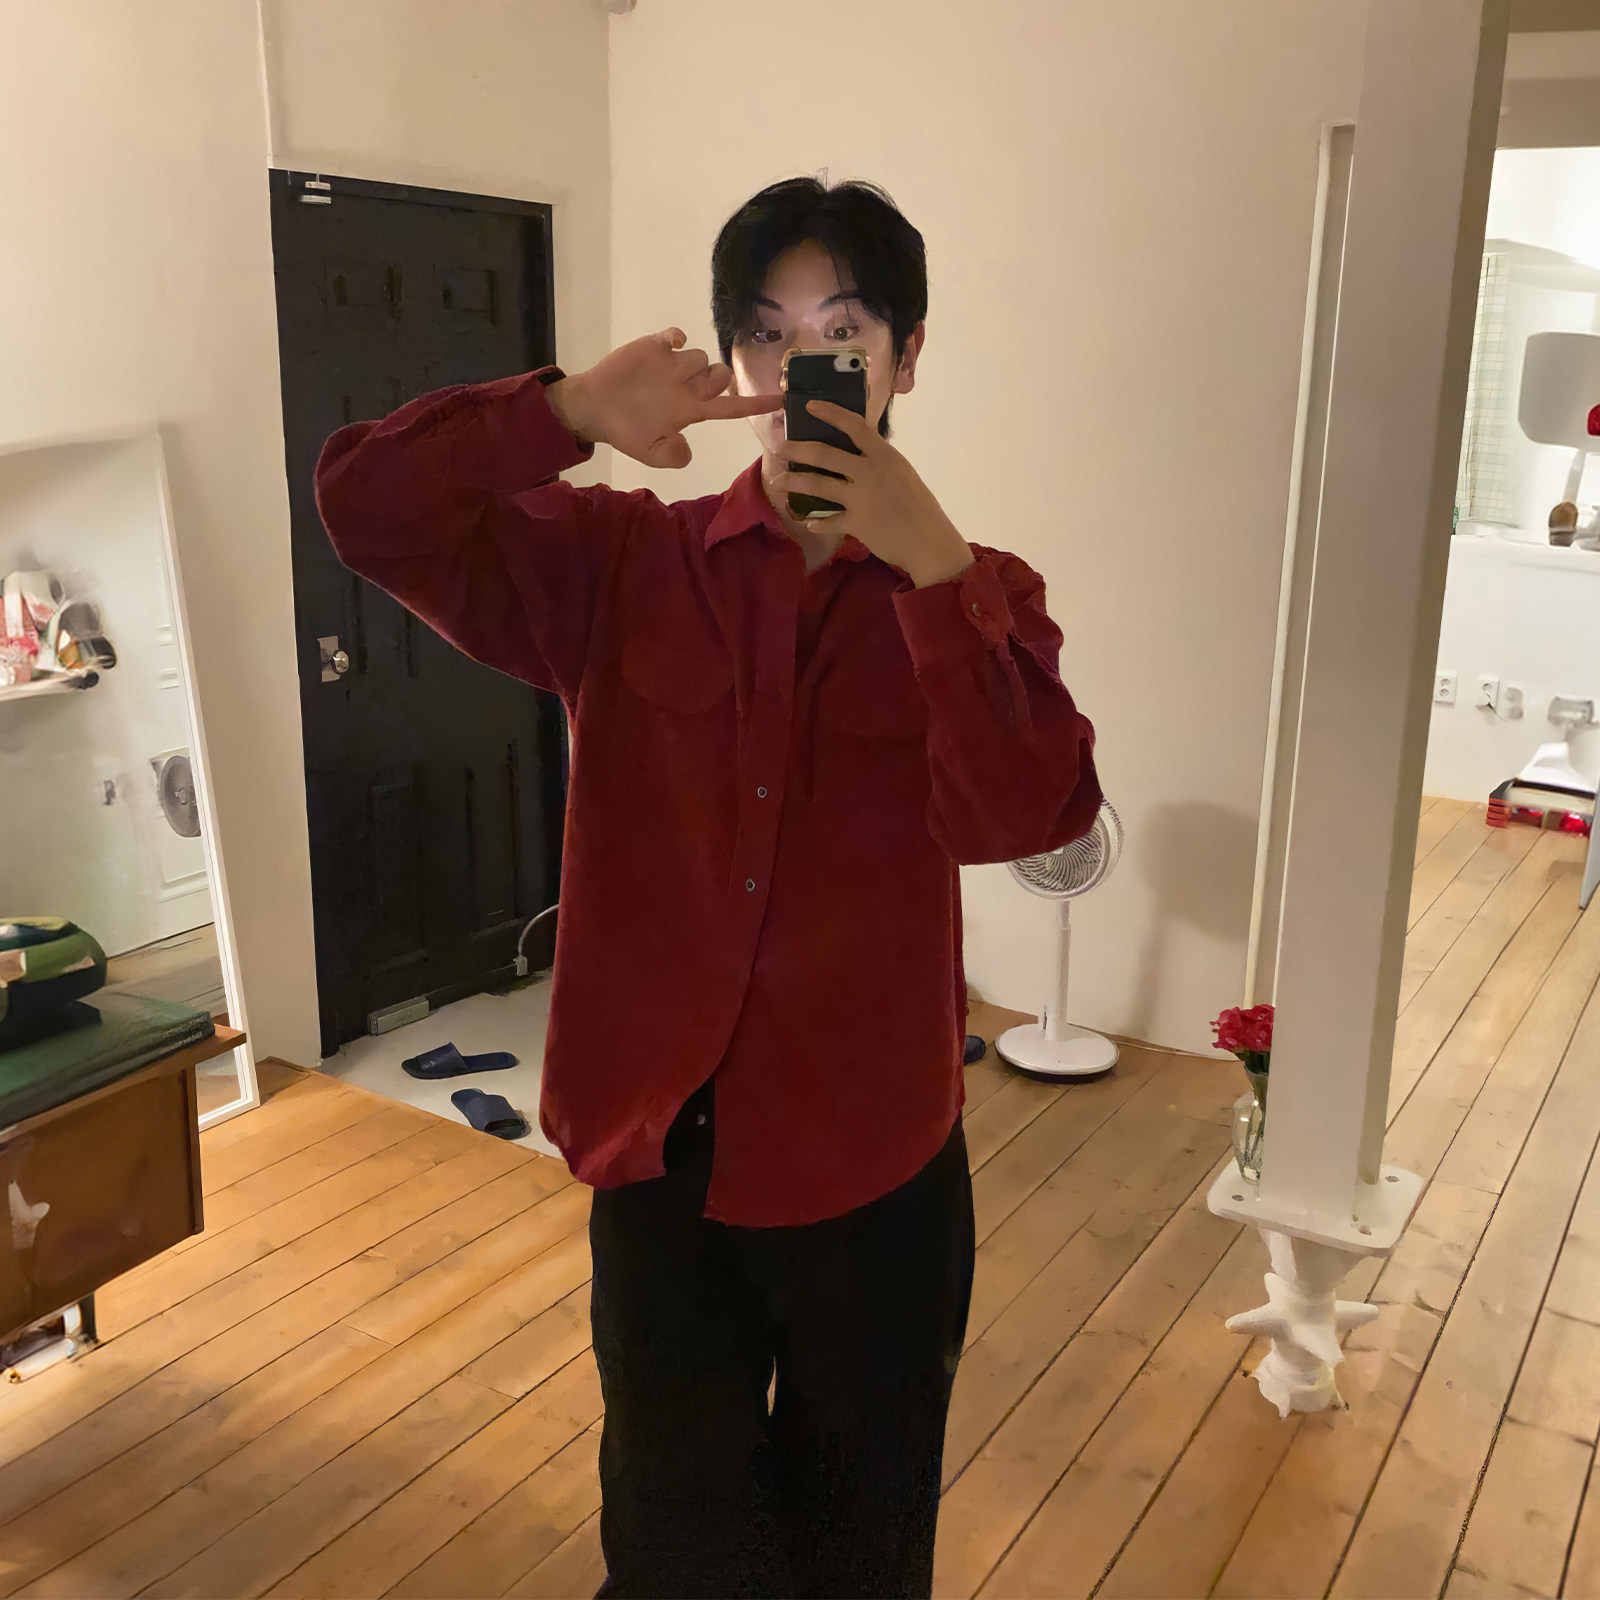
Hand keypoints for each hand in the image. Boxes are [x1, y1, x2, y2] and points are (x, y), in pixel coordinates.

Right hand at [548, 329, 780, 468]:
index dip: (756, 404)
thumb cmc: (625, 430)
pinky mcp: (655, 348)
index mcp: (691, 410)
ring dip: (690, 366)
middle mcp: (687, 386)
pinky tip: (668, 346)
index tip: (781, 400)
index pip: (731, 408)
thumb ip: (671, 456)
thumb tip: (689, 453)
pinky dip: (677, 338)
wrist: (594, 408)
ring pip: (700, 357)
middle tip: (692, 389)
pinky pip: (677, 336)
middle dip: (717, 380)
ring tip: (664, 378)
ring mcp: (672, 365)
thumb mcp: (649, 453)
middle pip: (722, 376)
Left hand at [776, 402, 974, 586]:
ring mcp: (860, 497)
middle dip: (798, 449)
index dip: (830, 414)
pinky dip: (817, 522)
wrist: (927, 541)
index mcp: (884, 455)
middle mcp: (869, 471)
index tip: (810, 407)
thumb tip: (858, 457)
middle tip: (780, 447)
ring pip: (818, 484)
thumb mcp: (902, 474)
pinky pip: (828, 520)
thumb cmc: (920, 508)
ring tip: (777, 482)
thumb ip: (879, 464)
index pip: (854, 426)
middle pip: (825, 454)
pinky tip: (807, 522)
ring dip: (794, 482)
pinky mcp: (855, 522)